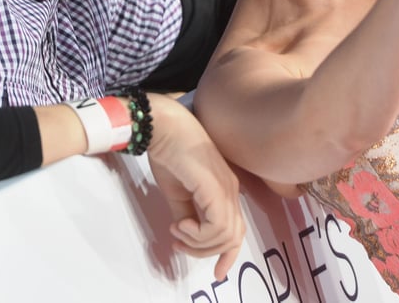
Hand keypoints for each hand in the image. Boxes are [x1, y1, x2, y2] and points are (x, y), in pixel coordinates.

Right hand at [145, 93, 244, 279]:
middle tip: (179, 241)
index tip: (216, 272)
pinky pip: (217, 226)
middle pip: (233, 238)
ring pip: (225, 236)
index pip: (236, 230)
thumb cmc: (169, 151)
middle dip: (205, 251)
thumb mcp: (177, 192)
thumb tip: (186, 235)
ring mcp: (225, 188)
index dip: (228, 254)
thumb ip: (186, 214)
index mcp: (225, 190)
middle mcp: (231, 190)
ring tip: (178, 229)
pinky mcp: (215, 188)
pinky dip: (198, 234)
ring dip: (197, 243)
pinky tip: (182, 224)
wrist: (162, 126)